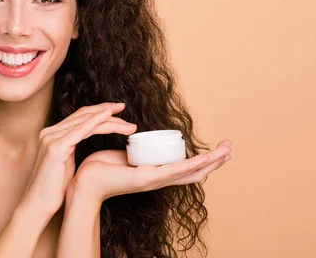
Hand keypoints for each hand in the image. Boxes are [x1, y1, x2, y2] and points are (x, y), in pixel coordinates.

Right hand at [17, 102, 137, 220]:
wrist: (37, 203)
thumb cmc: (52, 189)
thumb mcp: (64, 163)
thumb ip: (70, 149)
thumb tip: (83, 143)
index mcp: (52, 134)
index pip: (79, 117)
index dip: (98, 111)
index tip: (116, 110)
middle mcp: (50, 132)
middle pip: (83, 114)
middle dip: (105, 110)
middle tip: (123, 107)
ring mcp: (52, 137)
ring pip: (85, 120)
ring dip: (108, 118)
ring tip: (127, 123)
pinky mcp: (56, 146)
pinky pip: (81, 130)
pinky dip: (96, 121)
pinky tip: (109, 118)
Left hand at [69, 139, 231, 203]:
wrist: (84, 182)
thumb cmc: (100, 169)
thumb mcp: (124, 154)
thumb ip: (135, 148)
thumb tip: (138, 133)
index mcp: (155, 172)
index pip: (185, 168)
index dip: (203, 159)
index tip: (218, 148)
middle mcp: (159, 178)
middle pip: (194, 171)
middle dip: (215, 160)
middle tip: (231, 148)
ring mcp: (155, 180)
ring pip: (190, 171)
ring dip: (211, 162)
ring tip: (227, 152)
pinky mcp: (147, 179)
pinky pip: (174, 171)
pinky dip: (193, 165)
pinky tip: (206, 160)